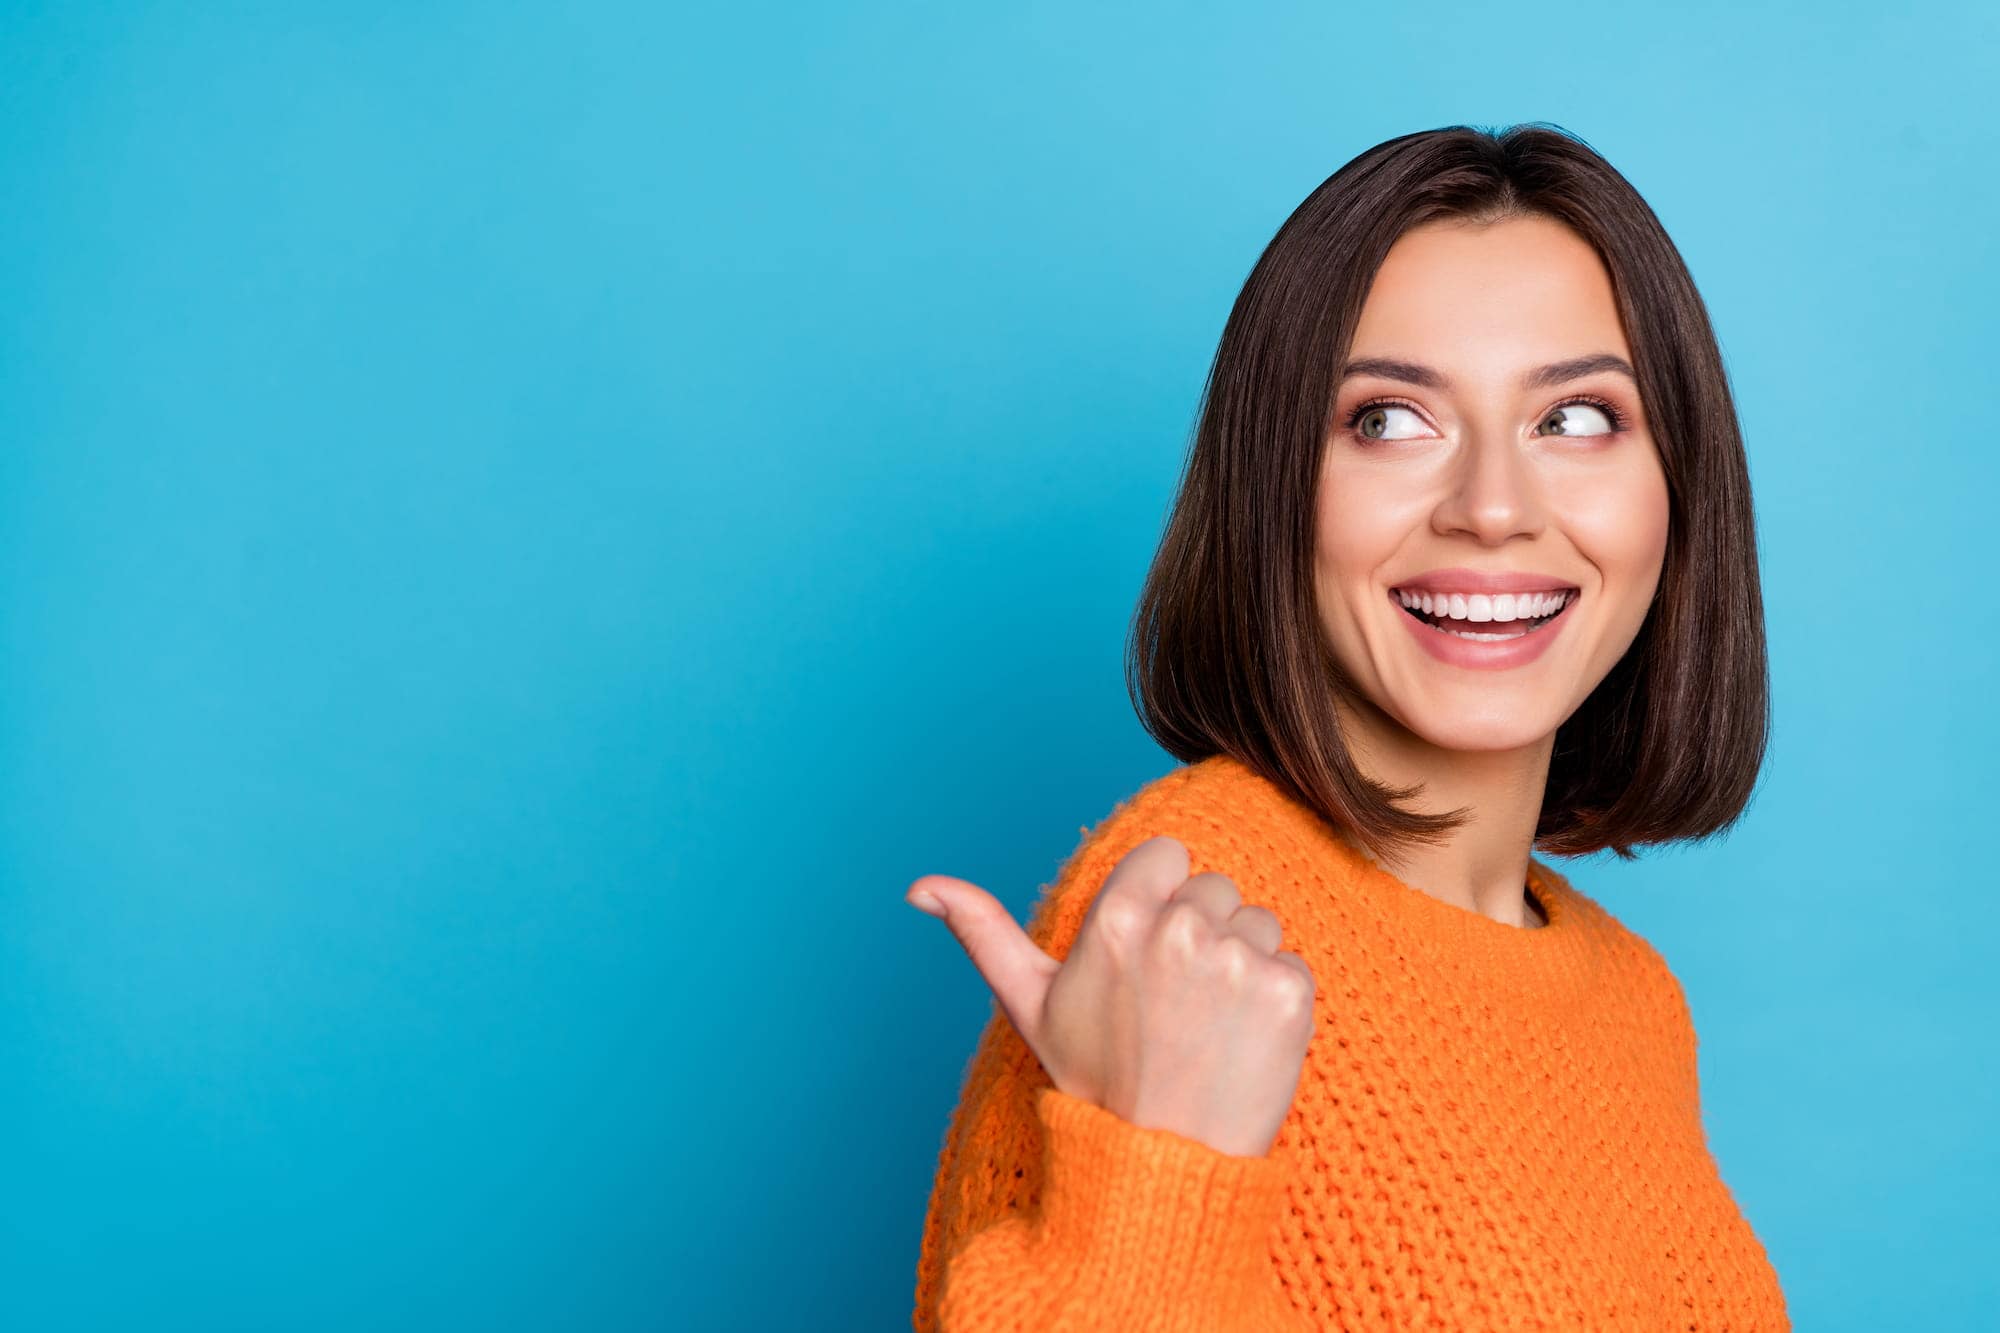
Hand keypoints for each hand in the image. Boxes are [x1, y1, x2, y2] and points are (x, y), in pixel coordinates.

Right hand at [907, 835, 1316, 1157]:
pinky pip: (1292, 963)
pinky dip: (1276, 1000)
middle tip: (1174, 1002)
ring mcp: (1238, 961)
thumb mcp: (1030, 1003)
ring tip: (1207, 1023)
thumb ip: (981, 930)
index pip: (1168, 855)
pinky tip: (1242, 1041)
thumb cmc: (1095, 1080)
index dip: (1158, 900)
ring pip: (1257, 922)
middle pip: (1214, 887)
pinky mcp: (1288, 995)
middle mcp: (1179, 929)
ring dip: (1241, 962)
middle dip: (1199, 931)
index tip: (1145, 954)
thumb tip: (918, 887)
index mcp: (1118, 918)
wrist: (1163, 1164)